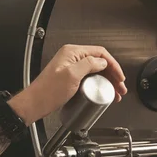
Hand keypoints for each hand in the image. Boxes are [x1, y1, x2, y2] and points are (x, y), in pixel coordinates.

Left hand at [8, 45, 126, 124]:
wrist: (35, 103)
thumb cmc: (48, 91)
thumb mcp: (71, 75)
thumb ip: (89, 64)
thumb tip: (102, 62)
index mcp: (72, 52)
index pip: (100, 53)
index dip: (113, 64)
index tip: (119, 76)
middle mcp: (72, 57)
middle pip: (99, 62)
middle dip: (113, 74)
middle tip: (120, 86)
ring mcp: (71, 67)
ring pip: (96, 71)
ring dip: (108, 80)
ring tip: (115, 92)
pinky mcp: (71, 77)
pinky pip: (90, 77)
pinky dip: (100, 84)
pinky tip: (103, 91)